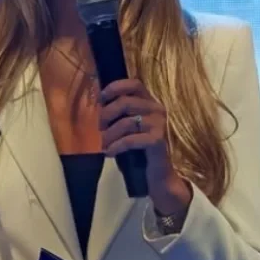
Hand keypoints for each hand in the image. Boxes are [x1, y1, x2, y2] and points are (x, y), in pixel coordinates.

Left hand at [98, 78, 191, 213]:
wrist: (160, 175)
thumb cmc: (141, 150)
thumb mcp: (130, 128)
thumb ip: (121, 115)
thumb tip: (99, 107)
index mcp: (150, 103)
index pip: (134, 84)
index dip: (115, 87)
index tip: (101, 99)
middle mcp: (157, 109)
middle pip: (125, 102)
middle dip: (107, 114)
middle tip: (99, 128)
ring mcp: (159, 124)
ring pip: (126, 122)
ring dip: (109, 134)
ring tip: (103, 144)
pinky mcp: (158, 140)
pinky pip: (130, 139)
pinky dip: (116, 146)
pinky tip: (109, 153)